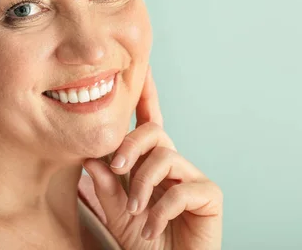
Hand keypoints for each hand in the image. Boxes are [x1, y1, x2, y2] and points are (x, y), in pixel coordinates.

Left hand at [83, 65, 222, 249]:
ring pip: (165, 156)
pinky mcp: (209, 195)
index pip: (146, 123)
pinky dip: (161, 210)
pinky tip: (152, 228)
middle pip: (155, 132)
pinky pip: (182, 189)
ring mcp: (192, 177)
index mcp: (149, 162)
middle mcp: (172, 164)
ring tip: (135, 212)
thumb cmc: (144, 240)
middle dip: (131, 145)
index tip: (141, 68)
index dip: (145, 95)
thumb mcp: (117, 212)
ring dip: (143, 185)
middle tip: (117, 166)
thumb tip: (92, 156)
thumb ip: (106, 186)